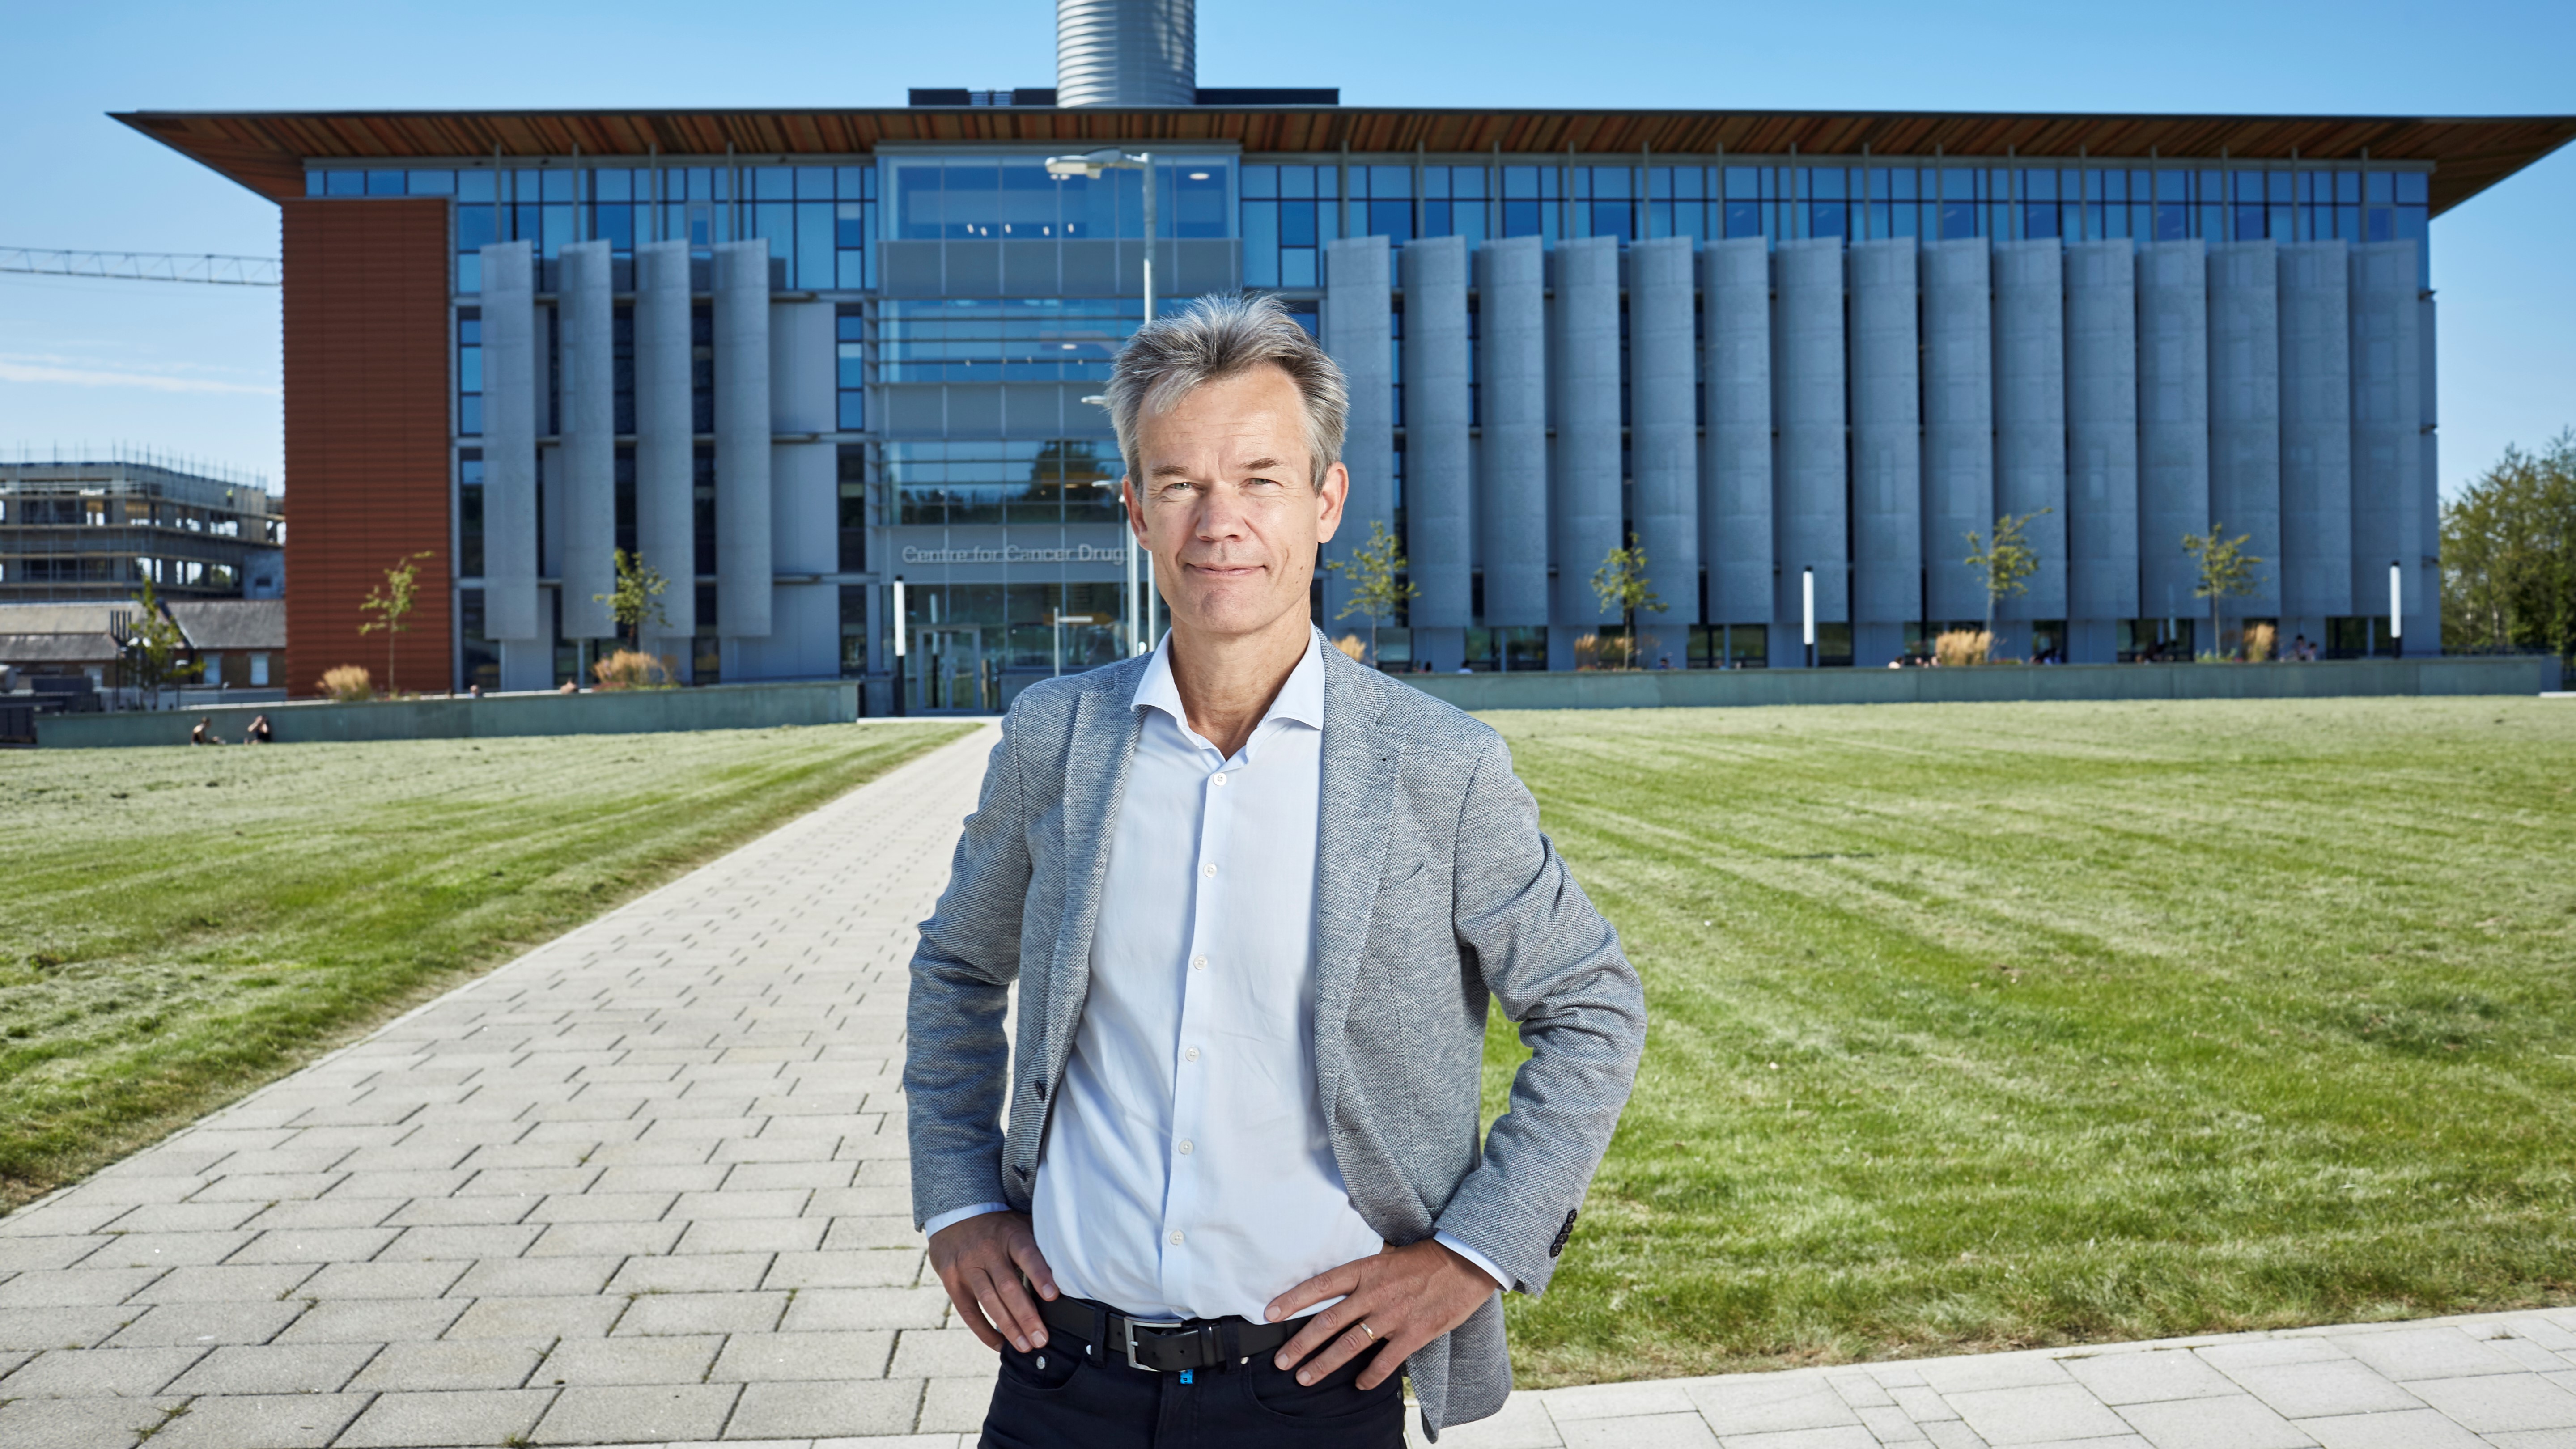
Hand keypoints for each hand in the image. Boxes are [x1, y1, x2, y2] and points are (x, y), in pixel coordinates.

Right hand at [927, 1211, 1057, 1352]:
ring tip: (1024, 1346)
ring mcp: (967, 1265)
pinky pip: (968, 1310)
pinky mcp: (951, 1280)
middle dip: (1026, 1315)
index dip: (1040, 1275)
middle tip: (1041, 1339)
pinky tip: (999, 1344)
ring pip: (988, 1300)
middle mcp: (987, 1250)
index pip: (1027, 1254)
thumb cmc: (998, 1228)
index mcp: (1010, 1235)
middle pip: (1008, 1285)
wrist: (953, 1215)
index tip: (1053, 1296)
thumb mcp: (1019, 1225)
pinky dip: (983, 1330)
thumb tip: (1071, 1268)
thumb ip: (1039, 1245)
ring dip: (1008, 1327)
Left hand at [1264, 1239, 1496, 1390]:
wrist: (1466, 1263)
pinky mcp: (1414, 1334)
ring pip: (1350, 1345)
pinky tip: (1358, 1385)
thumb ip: (1363, 1273)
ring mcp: (1393, 1315)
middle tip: (1281, 1361)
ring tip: (1305, 1378)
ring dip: (1324, 1364)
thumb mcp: (1388, 1256)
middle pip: (1328, 1321)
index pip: (1320, 1285)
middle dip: (1300, 1344)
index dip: (1292, 1300)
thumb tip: (1337, 1286)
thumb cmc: (1425, 1259)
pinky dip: (1369, 1376)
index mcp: (1365, 1270)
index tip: (1269, 1314)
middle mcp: (1374, 1293)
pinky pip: (1385, 1361)